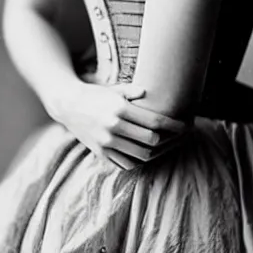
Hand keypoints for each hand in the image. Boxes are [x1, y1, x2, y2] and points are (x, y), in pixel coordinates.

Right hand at [60, 81, 187, 169]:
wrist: (68, 105)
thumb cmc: (96, 94)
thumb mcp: (115, 89)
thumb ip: (133, 91)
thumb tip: (149, 92)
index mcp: (120, 109)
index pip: (154, 121)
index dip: (173, 125)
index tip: (185, 126)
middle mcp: (113, 127)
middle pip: (151, 141)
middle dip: (168, 140)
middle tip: (177, 137)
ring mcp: (106, 142)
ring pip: (141, 156)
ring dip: (156, 153)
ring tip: (164, 147)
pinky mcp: (101, 153)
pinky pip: (126, 164)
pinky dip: (139, 161)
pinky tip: (145, 153)